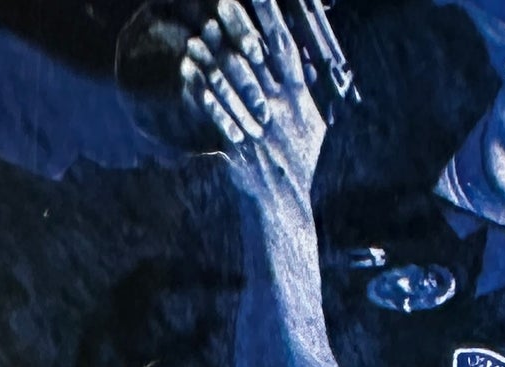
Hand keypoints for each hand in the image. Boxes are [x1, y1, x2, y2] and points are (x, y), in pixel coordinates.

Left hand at [185, 0, 325, 203]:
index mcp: (301, 102)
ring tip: (196, 36)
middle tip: (220, 1)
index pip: (286, 50)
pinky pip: (219, 114)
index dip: (272, 18)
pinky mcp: (241, 148)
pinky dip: (205, 93)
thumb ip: (305, 96)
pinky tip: (191, 75)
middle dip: (237, 28)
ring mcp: (260, 129)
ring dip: (213, 57)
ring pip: (233, 84)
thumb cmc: (299, 164)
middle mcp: (281, 112)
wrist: (287, 207)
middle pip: (256, 59)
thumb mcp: (313, 129)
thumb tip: (304, 65)